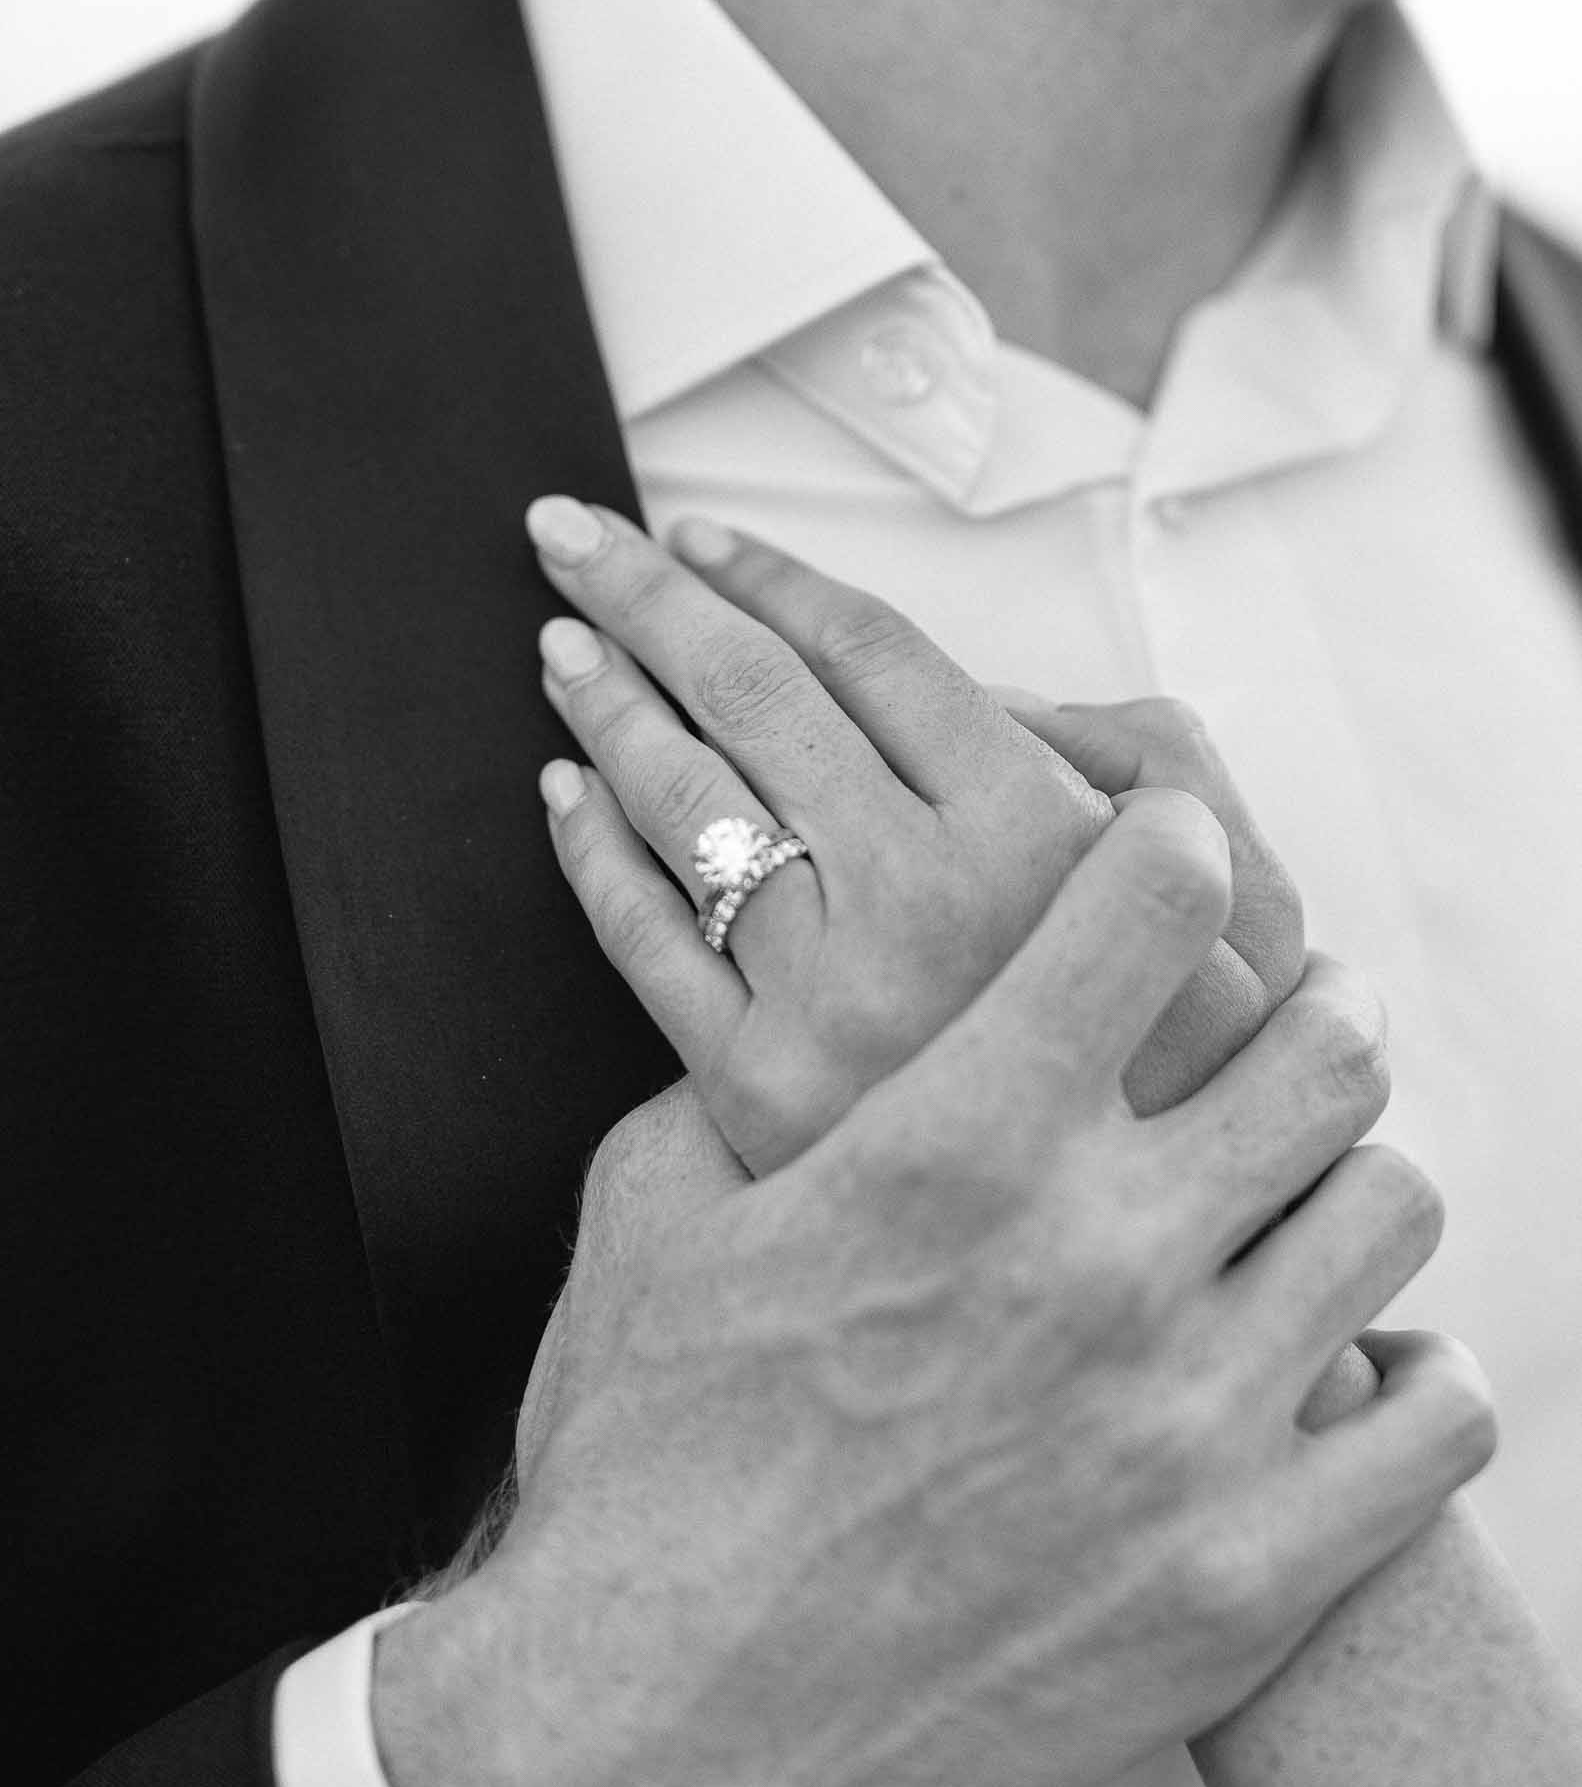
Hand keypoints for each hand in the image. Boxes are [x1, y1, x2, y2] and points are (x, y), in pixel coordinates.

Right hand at [373, 794, 1491, 1786]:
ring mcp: (1192, 1425)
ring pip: (1393, 1205)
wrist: (648, 1729)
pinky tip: (1334, 1371)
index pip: (1156, 902)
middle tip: (1269, 1030)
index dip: (1173, 853)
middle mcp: (1099, 1260)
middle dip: (1302, 1007)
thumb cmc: (640, 1459)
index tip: (1169, 870)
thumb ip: (767, 1076)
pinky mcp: (1245, 1577)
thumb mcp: (658, 1214)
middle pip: (1328, 1041)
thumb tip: (815, 1000)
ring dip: (1340, 1181)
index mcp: (956, 1141)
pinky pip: (1439, 1413)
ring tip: (1284, 1205)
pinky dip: (1404, 1374)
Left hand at [526, 500, 1301, 1171]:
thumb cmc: (1189, 1046)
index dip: (770, 575)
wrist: (1127, 1248)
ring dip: (607, 708)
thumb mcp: (1213, 873)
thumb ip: (1105, 752)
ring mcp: (831, 996)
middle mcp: (922, 896)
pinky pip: (645, 943)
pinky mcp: (760, 1092)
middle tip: (573, 539)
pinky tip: (565, 794)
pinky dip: (592, 855)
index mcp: (1036, 826)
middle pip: (749, 700)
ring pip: (684, 807)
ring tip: (562, 649)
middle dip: (645, 599)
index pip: (867, 650)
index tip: (698, 537)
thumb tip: (966, 691)